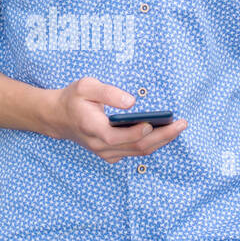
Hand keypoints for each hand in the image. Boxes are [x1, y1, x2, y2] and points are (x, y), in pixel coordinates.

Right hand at [45, 76, 186, 162]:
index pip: (118, 136)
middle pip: (136, 147)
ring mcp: (106, 153)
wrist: (58, 118)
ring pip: (138, 152)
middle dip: (162, 137)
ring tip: (178, 127)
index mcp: (93, 129)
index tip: (154, 121)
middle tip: (182, 124)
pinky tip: (164, 132)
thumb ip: (109, 92)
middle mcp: (100, 146)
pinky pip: (135, 152)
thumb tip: (132, 103)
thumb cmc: (73, 99)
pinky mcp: (110, 154)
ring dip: (160, 141)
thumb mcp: (86, 86)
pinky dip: (151, 143)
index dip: (138, 132)